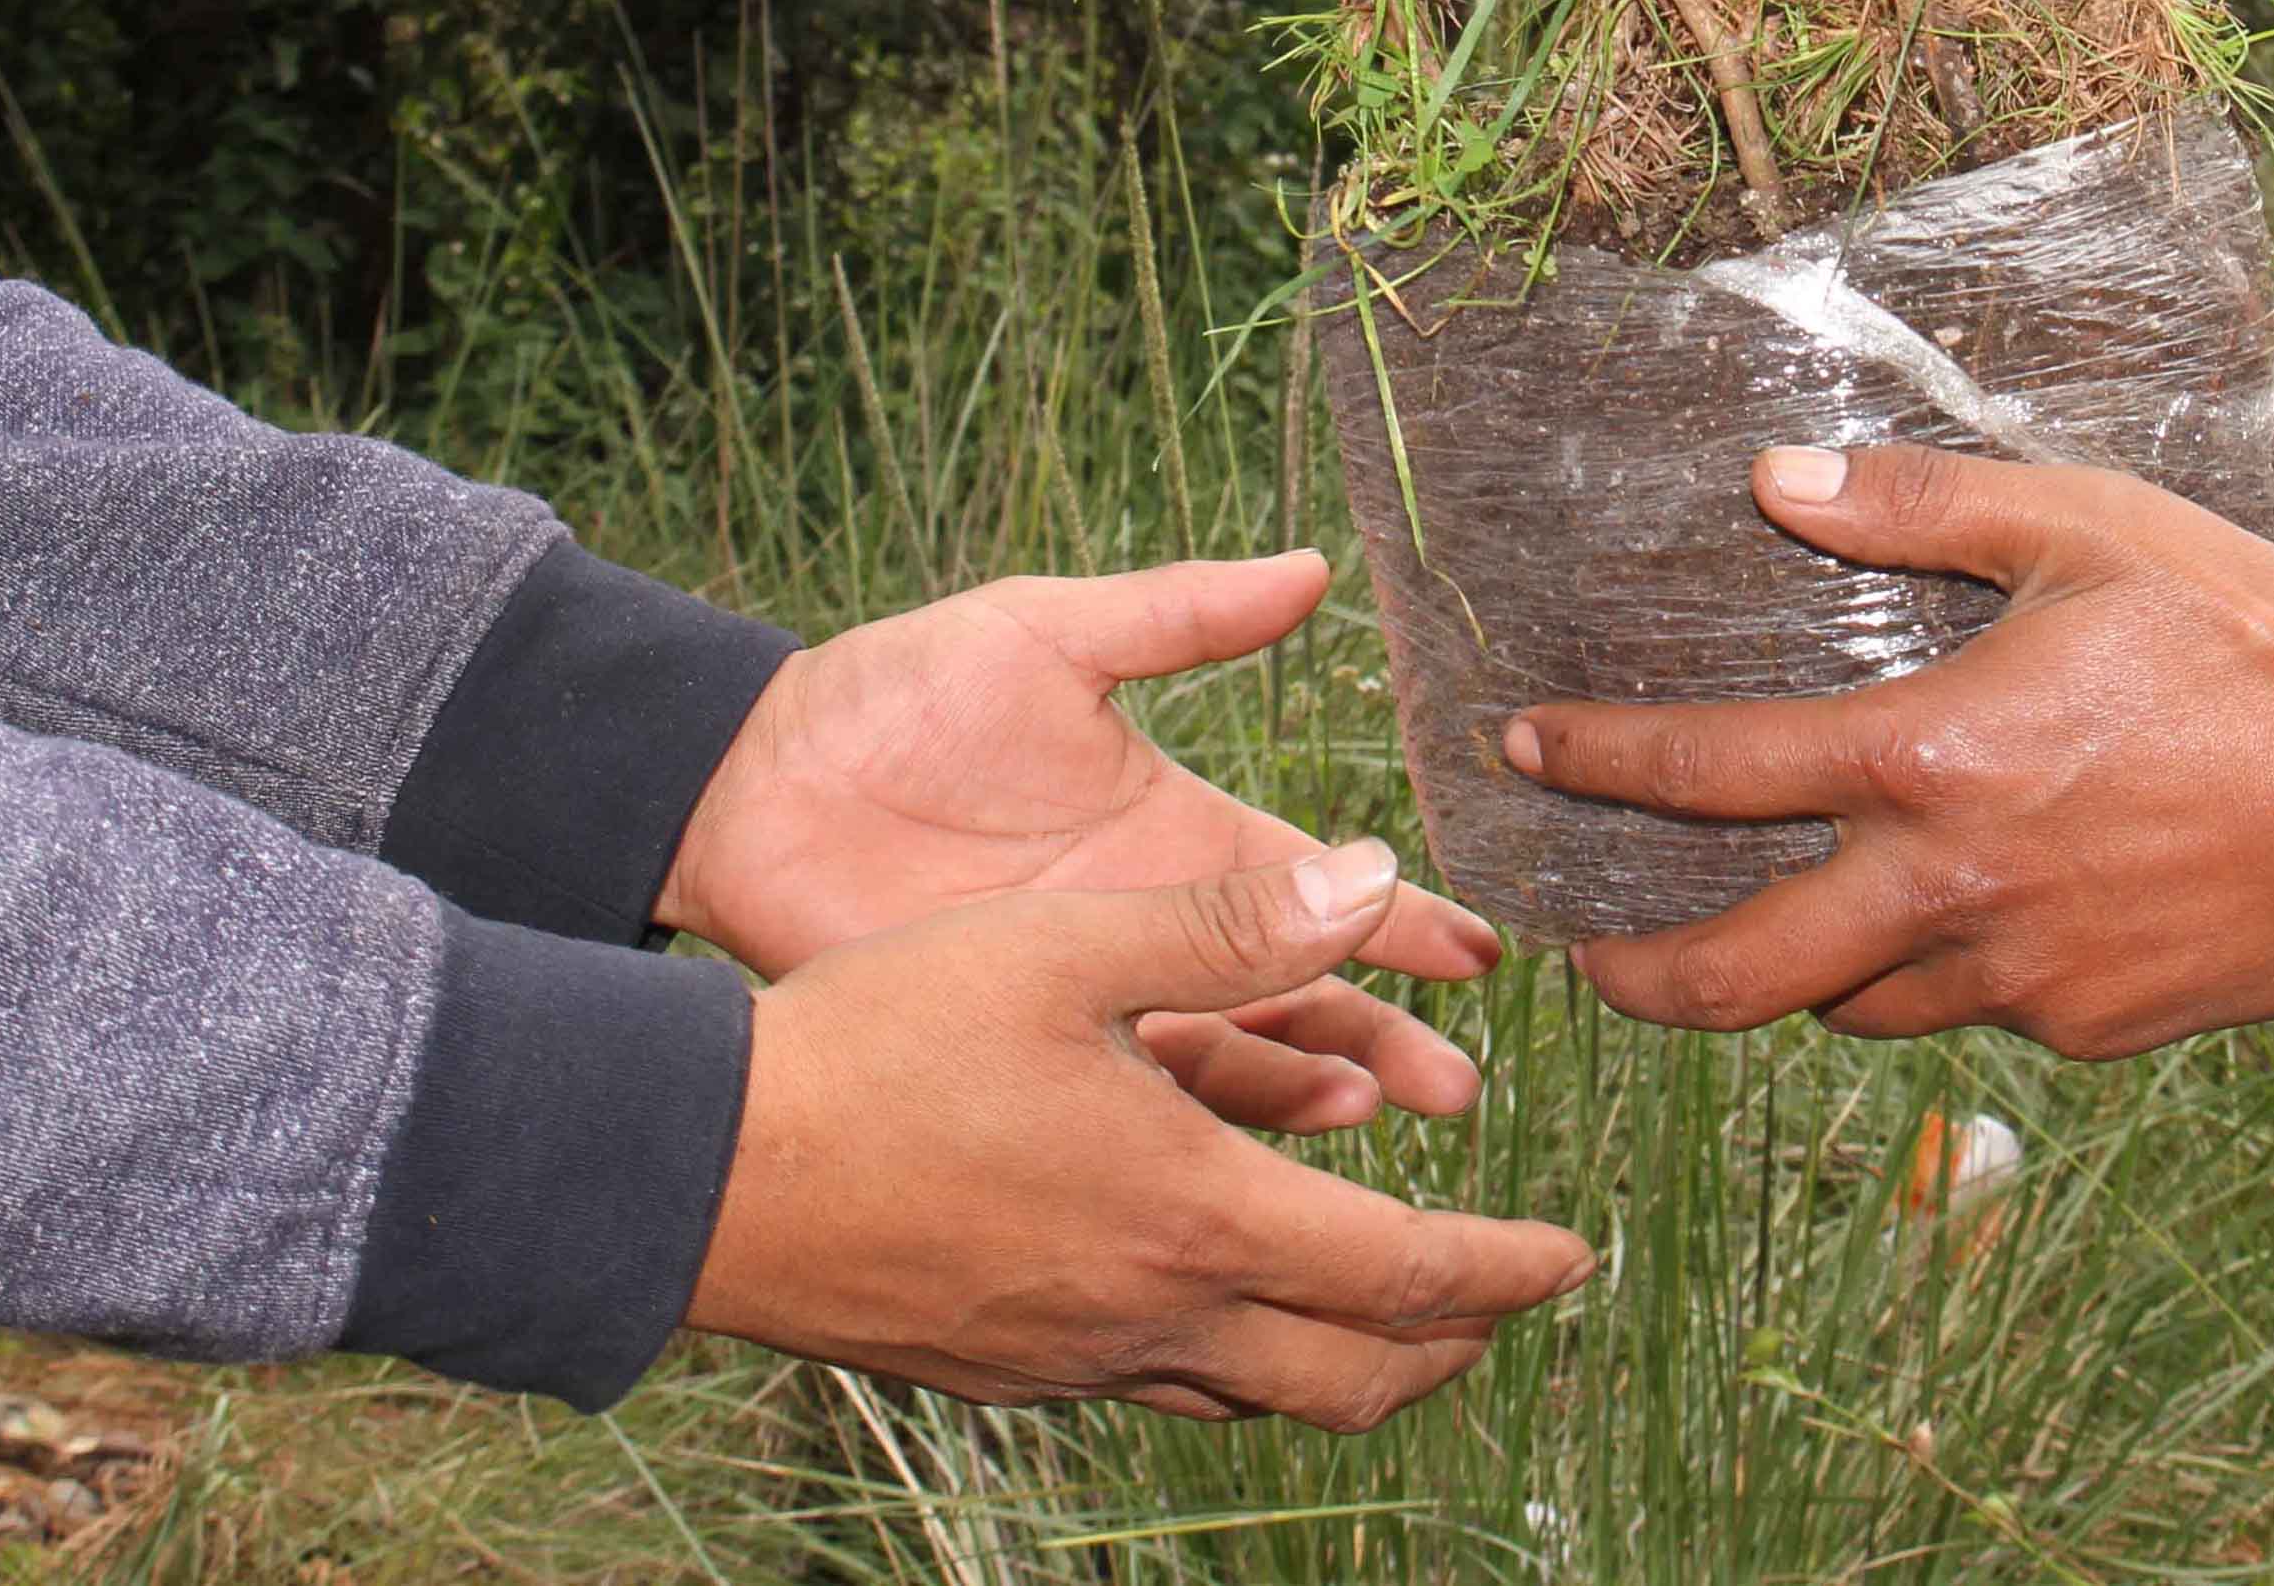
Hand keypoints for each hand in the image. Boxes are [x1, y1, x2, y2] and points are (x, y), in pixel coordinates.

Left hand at [659, 550, 1498, 1127]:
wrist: (750, 783)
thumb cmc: (893, 693)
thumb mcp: (1044, 634)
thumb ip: (1176, 613)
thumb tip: (1312, 568)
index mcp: (1178, 833)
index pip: (1315, 881)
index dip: (1398, 912)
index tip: (1483, 950)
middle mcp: (1151, 925)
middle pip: (1295, 991)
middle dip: (1381, 1033)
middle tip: (1454, 1086)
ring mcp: (1086, 996)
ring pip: (1224, 1061)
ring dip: (1302, 1088)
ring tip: (1368, 1113)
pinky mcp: (1014, 1048)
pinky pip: (1122, 1107)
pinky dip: (1190, 1129)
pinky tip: (1241, 1152)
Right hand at [694, 841, 1596, 1426]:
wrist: (703, 1173)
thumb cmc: (879, 1042)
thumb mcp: (1065, 946)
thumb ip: (1230, 920)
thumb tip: (1372, 876)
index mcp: (1194, 1210)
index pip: (1404, 1276)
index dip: (1506, 1268)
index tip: (1571, 1254)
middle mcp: (1151, 1313)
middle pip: (1356, 1375)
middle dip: (1455, 1344)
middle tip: (1507, 1298)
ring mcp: (1074, 1359)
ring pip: (1260, 1397)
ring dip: (1350, 1361)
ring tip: (1389, 1311)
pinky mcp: (1003, 1370)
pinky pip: (1165, 1386)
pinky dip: (1238, 1359)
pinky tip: (1219, 1302)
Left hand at [1507, 445, 2273, 1058]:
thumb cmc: (2254, 630)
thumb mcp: (2081, 526)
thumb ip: (1916, 504)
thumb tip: (1779, 479)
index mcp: (1927, 759)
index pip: (1704, 774)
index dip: (1592, 765)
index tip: (1524, 756)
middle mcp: (1952, 889)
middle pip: (1736, 975)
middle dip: (1638, 976)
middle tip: (1589, 959)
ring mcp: (2026, 980)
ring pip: (1858, 1009)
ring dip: (1805, 976)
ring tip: (1785, 929)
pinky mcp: (2096, 1032)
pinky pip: (1981, 1016)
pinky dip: (1950, 975)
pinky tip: (1979, 915)